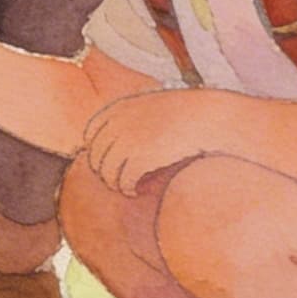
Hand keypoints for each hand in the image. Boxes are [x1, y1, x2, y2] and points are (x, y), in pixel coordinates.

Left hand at [82, 92, 212, 193]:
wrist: (205, 117)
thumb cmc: (184, 114)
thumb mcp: (152, 106)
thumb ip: (132, 119)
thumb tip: (118, 141)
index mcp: (119, 108)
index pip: (91, 133)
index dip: (97, 149)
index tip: (109, 160)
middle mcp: (118, 123)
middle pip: (96, 155)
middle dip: (104, 170)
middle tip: (118, 179)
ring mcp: (127, 140)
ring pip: (106, 171)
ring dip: (114, 183)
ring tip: (126, 187)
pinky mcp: (139, 158)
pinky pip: (123, 181)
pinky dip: (127, 189)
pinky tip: (135, 191)